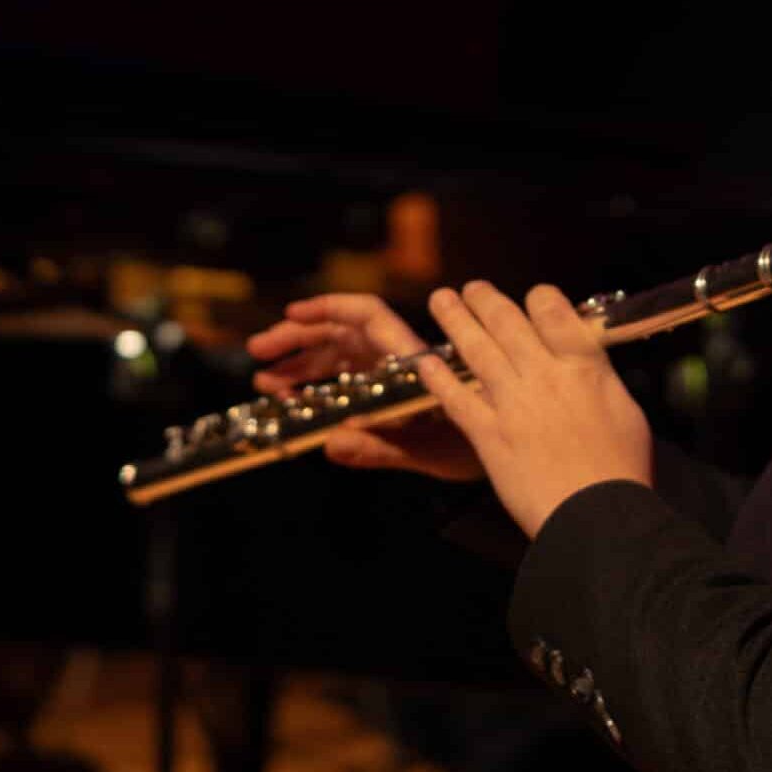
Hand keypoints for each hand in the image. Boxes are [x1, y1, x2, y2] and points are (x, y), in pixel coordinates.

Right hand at [244, 293, 485, 481]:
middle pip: (341, 335)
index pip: (368, 317)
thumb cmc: (478, 451)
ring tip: (266, 383)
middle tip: (259, 353)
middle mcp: (397, 364)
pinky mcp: (387, 401)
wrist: (512, 463)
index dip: (329, 308)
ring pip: (338, 360)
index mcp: (410, 363)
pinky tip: (292, 401)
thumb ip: (382, 448)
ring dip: (301, 366)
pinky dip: (317, 390)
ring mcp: (390, 380)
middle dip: (298, 340)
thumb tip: (330, 444)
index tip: (292, 313)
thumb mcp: (431, 452)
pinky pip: (346, 386)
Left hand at [413, 281, 652, 538]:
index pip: (554, 312)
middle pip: (507, 322)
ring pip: (476, 349)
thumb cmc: (621, 471)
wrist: (598, 516)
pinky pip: (456, 398)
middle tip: (470, 288)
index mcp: (583, 367)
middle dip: (485, 299)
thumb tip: (586, 362)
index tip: (530, 297)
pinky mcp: (489, 435)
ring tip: (440, 300)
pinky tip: (425, 361)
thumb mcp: (626, 412)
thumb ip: (599, 380)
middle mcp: (544, 376)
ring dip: (454, 320)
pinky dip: (438, 377)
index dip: (538, 298)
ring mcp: (513, 404)